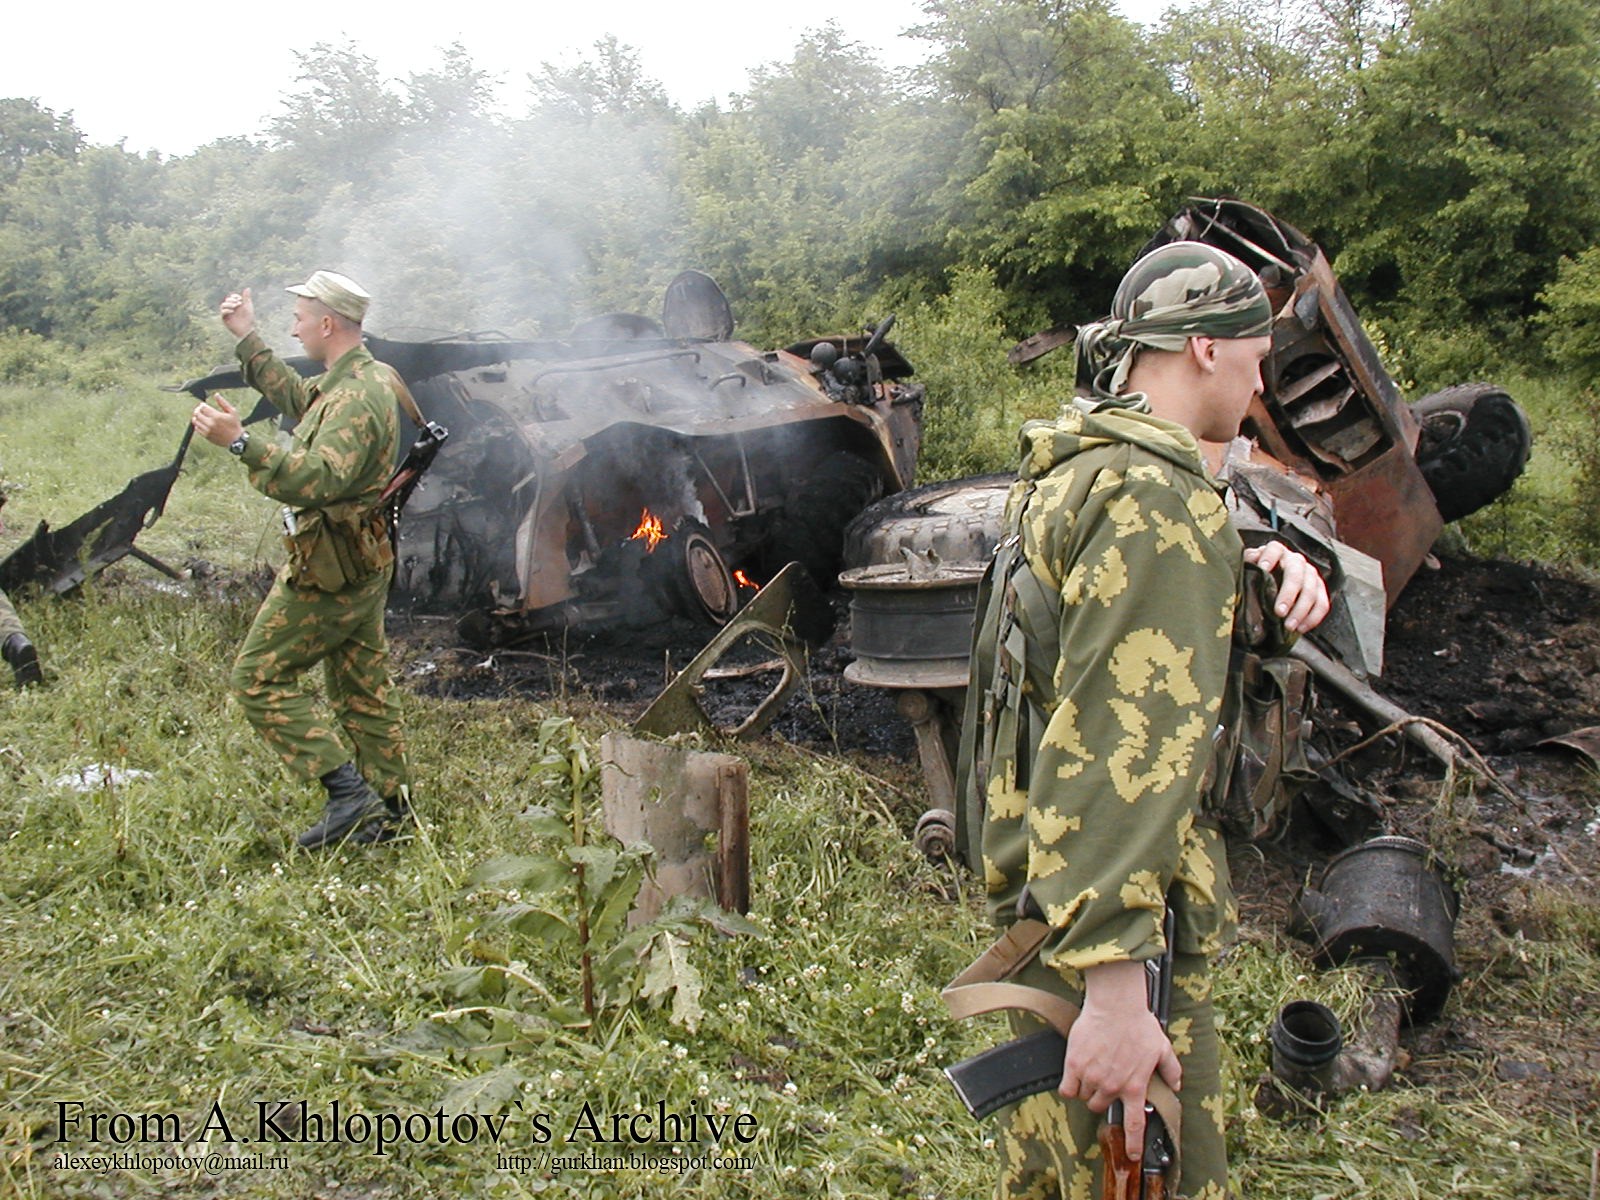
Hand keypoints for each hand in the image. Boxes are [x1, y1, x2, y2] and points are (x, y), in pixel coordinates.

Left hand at [192, 394, 243, 448]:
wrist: (236, 440)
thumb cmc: (235, 425)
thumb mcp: (232, 412)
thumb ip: (223, 402)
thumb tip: (216, 395)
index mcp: (217, 416)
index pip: (203, 408)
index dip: (202, 405)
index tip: (203, 405)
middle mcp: (211, 423)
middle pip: (197, 414)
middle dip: (198, 410)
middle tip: (200, 409)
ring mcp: (208, 430)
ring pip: (195, 421)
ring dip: (196, 417)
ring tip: (200, 416)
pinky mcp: (206, 436)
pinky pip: (197, 428)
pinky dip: (197, 424)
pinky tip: (201, 423)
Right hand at [219, 288, 254, 337]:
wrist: (247, 329)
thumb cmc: (249, 319)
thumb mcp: (248, 306)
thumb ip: (246, 297)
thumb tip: (248, 288)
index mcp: (237, 305)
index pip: (232, 297)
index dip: (234, 296)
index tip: (239, 299)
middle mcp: (231, 308)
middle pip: (227, 300)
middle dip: (232, 300)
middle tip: (238, 303)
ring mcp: (228, 313)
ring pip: (223, 305)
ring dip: (228, 304)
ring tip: (235, 306)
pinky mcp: (225, 319)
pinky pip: (222, 312)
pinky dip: (227, 310)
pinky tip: (232, 311)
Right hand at [1060, 960, 1180, 1159]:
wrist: (1115, 1006)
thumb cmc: (1138, 1024)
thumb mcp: (1162, 1048)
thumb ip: (1171, 1069)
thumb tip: (1176, 1084)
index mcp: (1135, 1086)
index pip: (1134, 1125)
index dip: (1132, 1144)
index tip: (1131, 1155)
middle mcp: (1113, 1086)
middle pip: (1100, 1108)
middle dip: (1102, 1099)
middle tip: (1104, 1083)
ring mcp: (1092, 1077)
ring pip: (1084, 1098)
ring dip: (1087, 1090)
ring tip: (1091, 1072)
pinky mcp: (1074, 1066)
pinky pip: (1067, 1088)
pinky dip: (1069, 1086)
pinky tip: (1074, 1076)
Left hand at [1244, 541, 1329, 633]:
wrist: (1274, 577)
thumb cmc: (1258, 574)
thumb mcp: (1248, 568)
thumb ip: (1245, 567)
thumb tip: (1238, 571)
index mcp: (1277, 551)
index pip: (1274, 549)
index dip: (1270, 557)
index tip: (1262, 568)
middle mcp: (1296, 560)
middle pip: (1296, 574)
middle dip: (1288, 594)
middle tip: (1279, 612)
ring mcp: (1310, 574)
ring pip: (1311, 591)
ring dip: (1302, 610)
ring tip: (1289, 626)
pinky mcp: (1319, 589)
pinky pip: (1322, 603)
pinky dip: (1313, 618)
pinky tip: (1301, 629)